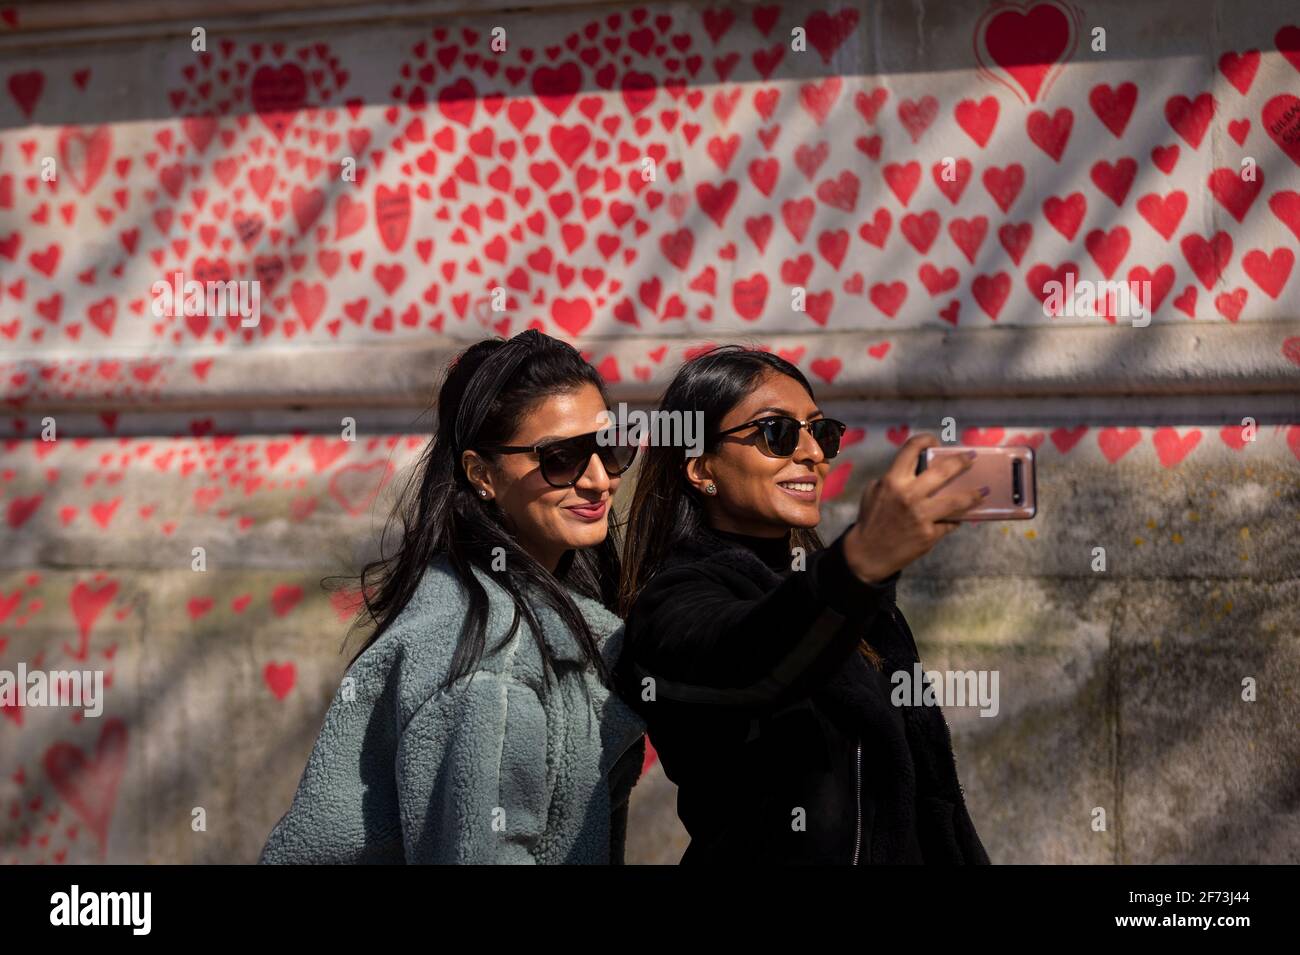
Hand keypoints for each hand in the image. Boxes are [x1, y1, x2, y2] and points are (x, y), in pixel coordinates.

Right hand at [842, 433, 985, 583]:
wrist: (868, 553)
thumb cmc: (871, 519)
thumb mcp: (875, 492)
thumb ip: (894, 479)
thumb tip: (918, 470)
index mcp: (893, 480)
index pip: (911, 449)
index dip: (925, 439)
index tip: (935, 442)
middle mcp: (909, 495)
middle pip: (943, 471)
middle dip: (961, 461)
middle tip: (972, 458)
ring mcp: (921, 516)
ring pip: (956, 501)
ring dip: (973, 494)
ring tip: (984, 490)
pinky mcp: (929, 534)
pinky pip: (949, 523)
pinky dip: (955, 519)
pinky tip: (961, 517)